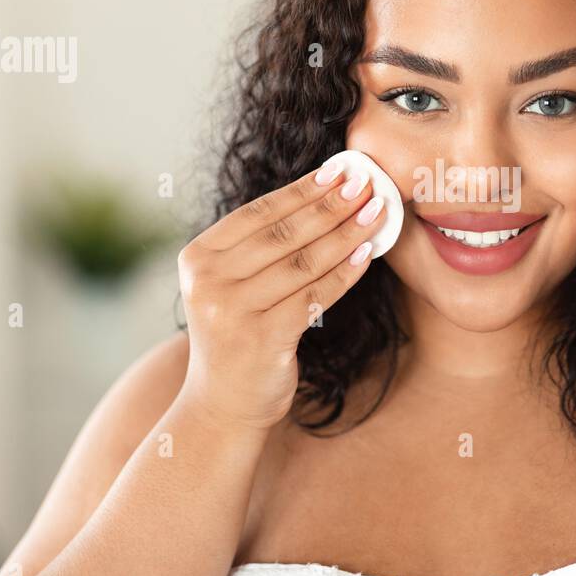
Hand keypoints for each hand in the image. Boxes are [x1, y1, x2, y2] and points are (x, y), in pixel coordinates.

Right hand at [175, 161, 385, 428]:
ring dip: (346, 233)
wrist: (222, 405)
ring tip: (377, 212)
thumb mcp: (234, 285)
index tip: (341, 170)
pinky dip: (346, 272)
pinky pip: (315, 295)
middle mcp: (208, 280)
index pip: (259, 212)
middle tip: (367, 182)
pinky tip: (367, 254)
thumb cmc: (237, 337)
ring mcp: (232, 309)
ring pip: (304, 261)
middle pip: (284, 233)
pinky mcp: (262, 337)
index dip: (303, 189)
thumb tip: (323, 196)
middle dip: (331, 204)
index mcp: (198, 257)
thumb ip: (261, 248)